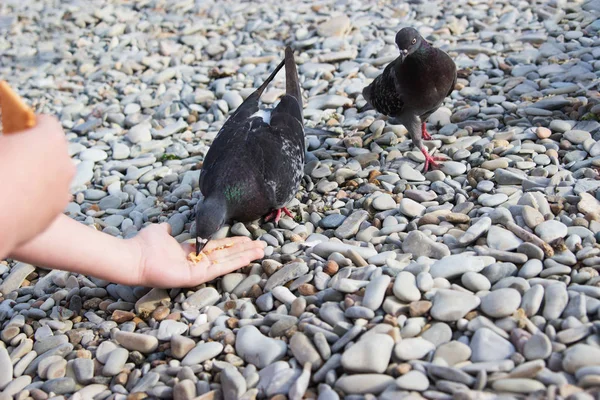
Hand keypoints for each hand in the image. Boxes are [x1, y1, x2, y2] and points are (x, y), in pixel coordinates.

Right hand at [0, 115, 74, 253]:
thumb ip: (6, 138)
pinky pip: (46, 198)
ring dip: (35, 175)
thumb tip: (8, 142)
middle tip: (9, 156)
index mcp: (50, 139)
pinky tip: (11, 200)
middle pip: (52, 150)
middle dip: (33, 150)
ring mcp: (63, 191)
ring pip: (51, 176)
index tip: (13, 130)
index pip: (46, 122)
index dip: (27, 124)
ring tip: (8, 181)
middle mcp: (65, 164)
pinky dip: (34, 197)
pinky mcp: (55, 213)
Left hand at [130, 223, 265, 287]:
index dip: (232, 243)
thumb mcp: (159, 232)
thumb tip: (167, 226)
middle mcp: (197, 262)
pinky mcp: (197, 277)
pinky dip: (235, 262)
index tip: (247, 238)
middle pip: (226, 255)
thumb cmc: (144, 245)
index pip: (217, 247)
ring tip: (261, 250)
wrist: (134, 257)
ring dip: (245, 256)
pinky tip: (249, 256)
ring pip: (227, 261)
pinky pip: (220, 268)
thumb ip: (167, 230)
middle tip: (262, 245)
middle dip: (244, 249)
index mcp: (190, 253)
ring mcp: (198, 271)